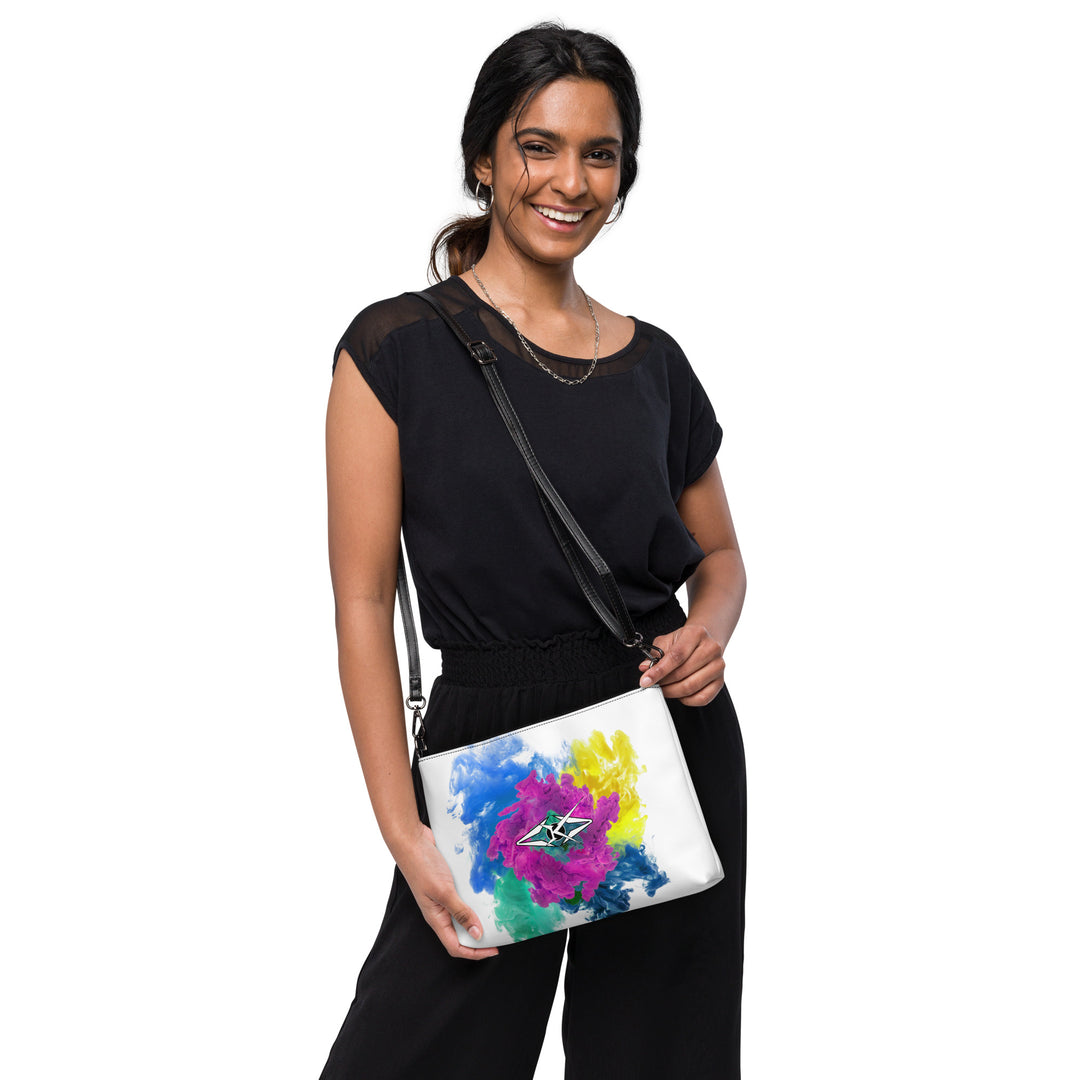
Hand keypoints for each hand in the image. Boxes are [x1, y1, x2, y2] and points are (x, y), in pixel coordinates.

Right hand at [393, 822, 499, 959]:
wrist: (412, 840)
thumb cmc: (421, 866)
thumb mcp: (443, 891)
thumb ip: (460, 912)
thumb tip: (477, 934)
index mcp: (436, 919)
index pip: (455, 947)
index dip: (475, 952)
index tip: (494, 950)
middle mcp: (440, 911)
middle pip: (461, 933)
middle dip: (480, 936)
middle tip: (499, 931)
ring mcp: (444, 897)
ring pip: (464, 914)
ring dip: (479, 916)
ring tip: (496, 914)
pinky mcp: (447, 884)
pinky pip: (464, 897)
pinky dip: (475, 898)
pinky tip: (486, 893)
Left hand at [637, 621, 724, 705]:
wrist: (704, 642)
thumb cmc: (684, 642)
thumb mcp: (667, 641)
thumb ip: (655, 654)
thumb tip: (645, 668)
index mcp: (696, 633)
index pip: (676, 656)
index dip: (659, 671)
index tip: (645, 680)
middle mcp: (711, 648)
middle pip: (683, 673)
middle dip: (664, 683)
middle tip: (653, 684)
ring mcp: (718, 666)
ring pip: (692, 687)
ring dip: (673, 691)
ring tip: (664, 688)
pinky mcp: (720, 681)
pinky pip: (702, 698)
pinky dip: (686, 699)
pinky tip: (679, 693)